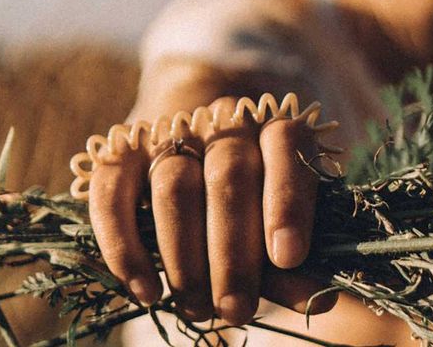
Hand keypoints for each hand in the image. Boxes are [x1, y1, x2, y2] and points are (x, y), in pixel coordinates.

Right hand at [88, 113, 329, 324]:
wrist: (196, 151)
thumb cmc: (252, 202)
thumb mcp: (277, 227)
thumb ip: (293, 261)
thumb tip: (321, 299)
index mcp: (273, 128)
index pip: (286, 145)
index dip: (288, 200)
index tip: (289, 257)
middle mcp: (223, 123)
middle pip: (228, 174)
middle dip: (233, 251)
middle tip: (238, 309)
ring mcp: (169, 133)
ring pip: (173, 185)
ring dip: (185, 258)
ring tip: (199, 309)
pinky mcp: (120, 153)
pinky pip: (111, 193)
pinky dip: (126, 247)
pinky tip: (147, 291)